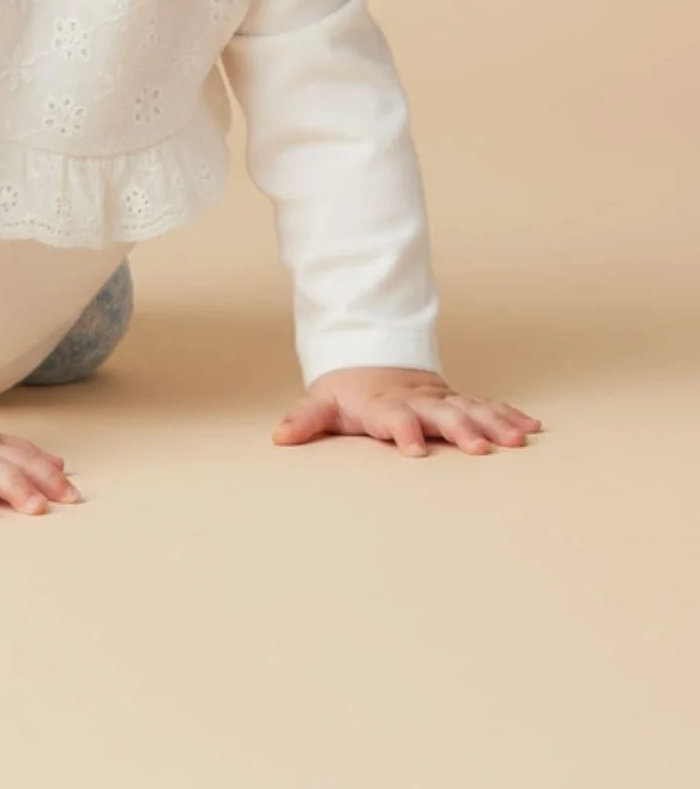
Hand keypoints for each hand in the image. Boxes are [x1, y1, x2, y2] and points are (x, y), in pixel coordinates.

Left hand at [272, 366, 542, 456]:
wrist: (373, 362)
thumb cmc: (349, 393)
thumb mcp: (323, 403)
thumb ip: (305, 419)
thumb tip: (280, 437)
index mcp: (385, 405)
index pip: (393, 418)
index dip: (402, 431)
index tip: (413, 448)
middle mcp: (419, 402)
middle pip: (442, 415)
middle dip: (461, 430)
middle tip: (482, 449)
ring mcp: (442, 401)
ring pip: (472, 410)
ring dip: (494, 424)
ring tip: (519, 440)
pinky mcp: (458, 403)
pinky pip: (488, 407)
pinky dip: (509, 416)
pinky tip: (532, 428)